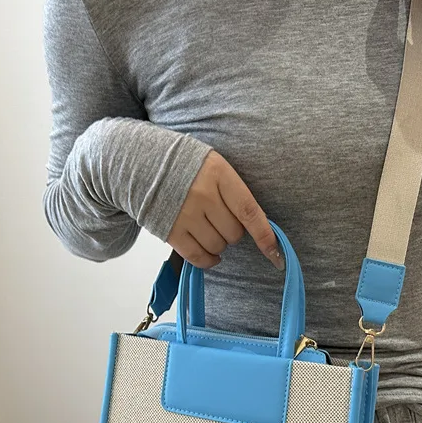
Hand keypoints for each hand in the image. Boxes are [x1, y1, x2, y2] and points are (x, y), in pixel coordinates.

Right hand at [167, 150, 283, 269]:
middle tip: (220, 218)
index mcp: (219, 174)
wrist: (144, 162)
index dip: (264, 235)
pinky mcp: (170, 230)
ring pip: (218, 245)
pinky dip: (208, 260)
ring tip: (209, 228)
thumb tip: (259, 225)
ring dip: (220, 244)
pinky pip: (197, 255)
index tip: (276, 253)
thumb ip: (234, 191)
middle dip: (234, 232)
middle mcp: (203, 195)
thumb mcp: (215, 166)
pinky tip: (211, 255)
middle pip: (234, 232)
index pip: (249, 210)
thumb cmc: (187, 166)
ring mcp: (185, 214)